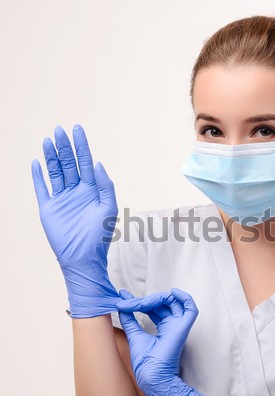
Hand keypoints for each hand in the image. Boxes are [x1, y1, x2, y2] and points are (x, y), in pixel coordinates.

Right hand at [31, 124, 120, 317]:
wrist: (83, 257)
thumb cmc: (100, 235)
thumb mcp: (109, 208)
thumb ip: (106, 185)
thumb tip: (98, 163)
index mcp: (92, 190)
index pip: (85, 162)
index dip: (82, 146)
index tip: (77, 129)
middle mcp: (76, 191)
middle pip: (68, 164)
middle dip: (65, 147)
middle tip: (59, 130)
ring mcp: (61, 199)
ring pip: (55, 172)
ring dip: (51, 156)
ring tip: (48, 140)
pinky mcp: (49, 208)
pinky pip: (42, 188)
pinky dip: (38, 175)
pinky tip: (37, 162)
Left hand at [117, 287, 207, 395]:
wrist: (150, 376)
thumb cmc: (145, 362)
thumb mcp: (134, 335)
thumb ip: (130, 319)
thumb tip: (122, 305)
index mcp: (163, 329)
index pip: (154, 308)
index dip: (140, 301)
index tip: (123, 295)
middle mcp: (172, 326)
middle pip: (162, 304)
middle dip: (145, 300)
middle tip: (128, 302)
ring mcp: (178, 326)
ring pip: (174, 303)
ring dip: (158, 298)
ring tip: (143, 301)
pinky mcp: (183, 327)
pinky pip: (191, 309)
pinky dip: (185, 298)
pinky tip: (173, 292)